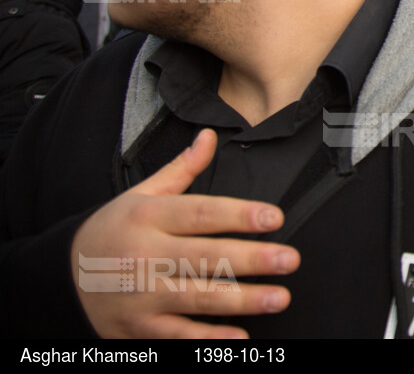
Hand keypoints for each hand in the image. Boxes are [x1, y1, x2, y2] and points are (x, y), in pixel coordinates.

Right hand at [71, 129, 299, 337]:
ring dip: (242, 300)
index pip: (200, 214)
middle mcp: (145, 256)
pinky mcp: (138, 328)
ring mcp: (141, 295)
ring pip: (198, 298)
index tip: (274, 218)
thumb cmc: (113, 230)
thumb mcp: (141, 195)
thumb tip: (210, 136)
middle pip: (205, 257)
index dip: (239, 215)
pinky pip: (178, 335)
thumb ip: (182, 169)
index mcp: (149, 217)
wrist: (61, 277)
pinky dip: (208, 340)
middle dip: (252, 259)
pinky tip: (240, 338)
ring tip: (280, 297)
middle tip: (290, 259)